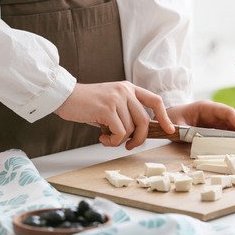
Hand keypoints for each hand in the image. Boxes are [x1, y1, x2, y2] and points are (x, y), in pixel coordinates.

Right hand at [54, 81, 174, 149]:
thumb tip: (136, 134)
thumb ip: (125, 113)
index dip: (164, 116)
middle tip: (129, 145)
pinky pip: (119, 133)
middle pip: (144, 121)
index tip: (169, 130)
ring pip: (130, 129)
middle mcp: (125, 91)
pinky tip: (101, 138)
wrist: (65, 96)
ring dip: (119, 140)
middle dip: (139, 138)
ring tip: (106, 138)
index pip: (155, 101)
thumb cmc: (87, 104)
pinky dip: (112, 141)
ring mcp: (117, 99)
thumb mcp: (111, 103)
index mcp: (129, 88)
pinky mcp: (107, 109)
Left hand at [166, 101, 234, 148]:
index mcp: (206, 107)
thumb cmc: (173, 118)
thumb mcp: (176, 124)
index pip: (226, 111)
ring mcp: (217, 119)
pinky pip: (230, 130)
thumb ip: (185, 131)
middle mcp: (215, 112)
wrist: (168, 116)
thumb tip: (196, 139)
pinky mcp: (217, 126)